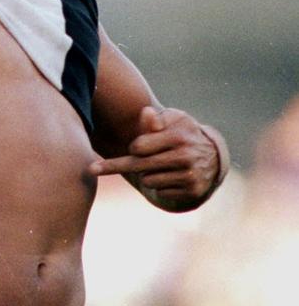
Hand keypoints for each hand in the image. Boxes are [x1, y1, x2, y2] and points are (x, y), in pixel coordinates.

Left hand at [89, 106, 221, 206]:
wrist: (213, 157)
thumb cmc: (183, 134)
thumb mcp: (173, 120)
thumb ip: (155, 120)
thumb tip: (145, 113)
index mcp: (178, 136)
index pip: (139, 147)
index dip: (133, 147)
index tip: (131, 148)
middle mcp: (185, 156)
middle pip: (138, 166)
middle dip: (115, 166)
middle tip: (92, 169)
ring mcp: (189, 175)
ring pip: (148, 180)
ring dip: (148, 174)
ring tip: (162, 166)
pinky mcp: (192, 191)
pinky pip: (160, 192)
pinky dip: (161, 186)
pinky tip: (172, 177)